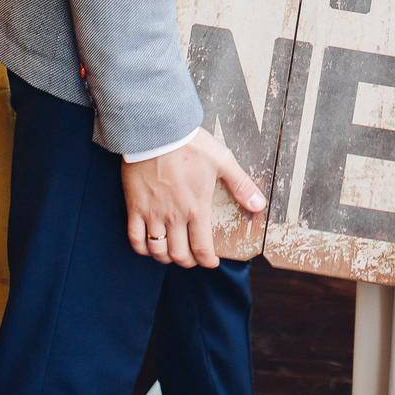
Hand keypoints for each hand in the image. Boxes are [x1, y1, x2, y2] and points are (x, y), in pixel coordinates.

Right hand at [122, 127, 264, 267]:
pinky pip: (135, 238)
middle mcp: (174, 217)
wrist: (157, 132)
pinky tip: (148, 246)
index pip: (202, 248)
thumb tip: (259, 205)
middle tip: (192, 258)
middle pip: (179, 254)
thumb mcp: (222, 161)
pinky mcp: (135, 207)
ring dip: (165, 258)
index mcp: (197, 209)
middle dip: (188, 261)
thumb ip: (241, 185)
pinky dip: (142, 248)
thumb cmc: (191, 145)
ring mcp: (153, 213)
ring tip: (171, 254)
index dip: (207, 261)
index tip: (211, 262)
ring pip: (157, 250)